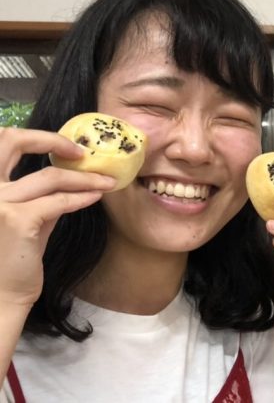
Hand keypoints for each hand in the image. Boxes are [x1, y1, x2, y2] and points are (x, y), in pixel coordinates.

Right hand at [0, 126, 114, 307]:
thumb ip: (40, 194)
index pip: (1, 142)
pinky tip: (95, 197)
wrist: (3, 293)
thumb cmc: (13, 256)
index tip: (67, 147)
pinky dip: (81, 197)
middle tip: (83, 153)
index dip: (34, 137)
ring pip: (49, 177)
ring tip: (107, 182)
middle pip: (11, 141)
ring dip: (84, 178)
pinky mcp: (16, 219)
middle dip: (51, 139)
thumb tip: (70, 175)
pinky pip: (58, 201)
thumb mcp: (25, 217)